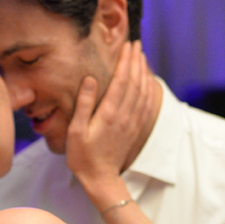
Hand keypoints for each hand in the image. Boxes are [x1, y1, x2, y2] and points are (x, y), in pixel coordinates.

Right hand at [65, 40, 156, 200]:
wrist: (100, 178)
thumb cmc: (83, 156)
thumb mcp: (76, 131)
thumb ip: (84, 104)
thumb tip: (91, 79)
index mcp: (109, 114)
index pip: (122, 81)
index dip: (126, 61)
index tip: (128, 46)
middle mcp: (124, 116)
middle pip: (135, 82)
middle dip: (137, 61)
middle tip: (137, 44)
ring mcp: (132, 123)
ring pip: (143, 91)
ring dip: (144, 72)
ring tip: (142, 57)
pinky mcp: (135, 129)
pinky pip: (146, 104)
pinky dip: (149, 88)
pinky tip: (147, 81)